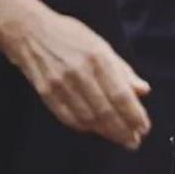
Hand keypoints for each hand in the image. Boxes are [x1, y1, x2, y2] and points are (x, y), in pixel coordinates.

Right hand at [0, 0, 150, 149]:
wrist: (30, 31)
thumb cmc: (71, 36)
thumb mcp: (102, 45)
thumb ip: (123, 70)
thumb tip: (143, 91)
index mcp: (98, 58)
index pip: (120, 94)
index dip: (134, 115)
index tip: (144, 127)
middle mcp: (80, 73)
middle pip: (105, 110)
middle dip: (122, 130)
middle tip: (134, 141)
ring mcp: (61, 84)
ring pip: (88, 117)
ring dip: (106, 132)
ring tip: (119, 138)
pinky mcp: (46, 93)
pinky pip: (68, 117)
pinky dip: (85, 127)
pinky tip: (96, 131)